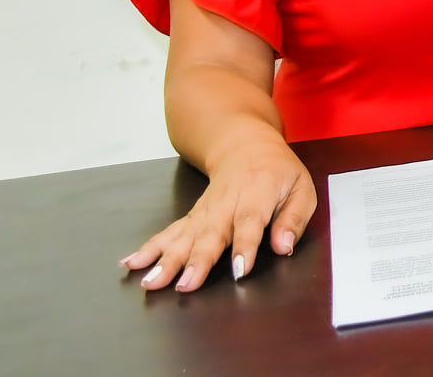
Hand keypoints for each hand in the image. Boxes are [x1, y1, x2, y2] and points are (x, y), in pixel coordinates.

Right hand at [119, 130, 314, 290]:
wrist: (246, 145)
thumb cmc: (279, 171)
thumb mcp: (301, 188)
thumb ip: (294, 219)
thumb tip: (284, 247)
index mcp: (258, 191)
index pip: (250, 221)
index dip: (245, 246)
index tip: (239, 270)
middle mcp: (227, 201)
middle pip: (210, 233)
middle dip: (197, 261)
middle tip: (184, 285)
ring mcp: (205, 209)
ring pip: (184, 235)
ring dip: (166, 260)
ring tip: (152, 283)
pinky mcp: (192, 216)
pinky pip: (169, 232)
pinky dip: (149, 248)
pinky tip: (131, 263)